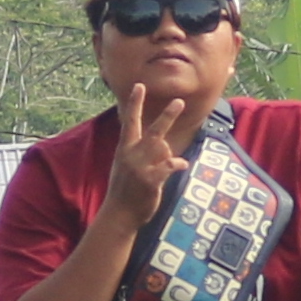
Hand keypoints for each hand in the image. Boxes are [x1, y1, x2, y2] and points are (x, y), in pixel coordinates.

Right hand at [104, 72, 210, 214]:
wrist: (119, 214)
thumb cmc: (124, 190)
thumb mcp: (125, 166)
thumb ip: (141, 153)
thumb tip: (165, 146)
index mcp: (124, 148)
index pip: (130, 121)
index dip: (135, 103)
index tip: (139, 86)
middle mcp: (132, 154)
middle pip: (154, 130)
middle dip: (168, 116)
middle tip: (179, 101)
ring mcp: (141, 166)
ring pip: (164, 149)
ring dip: (167, 156)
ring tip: (160, 168)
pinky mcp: (150, 179)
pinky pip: (169, 166)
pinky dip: (177, 164)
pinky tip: (181, 165)